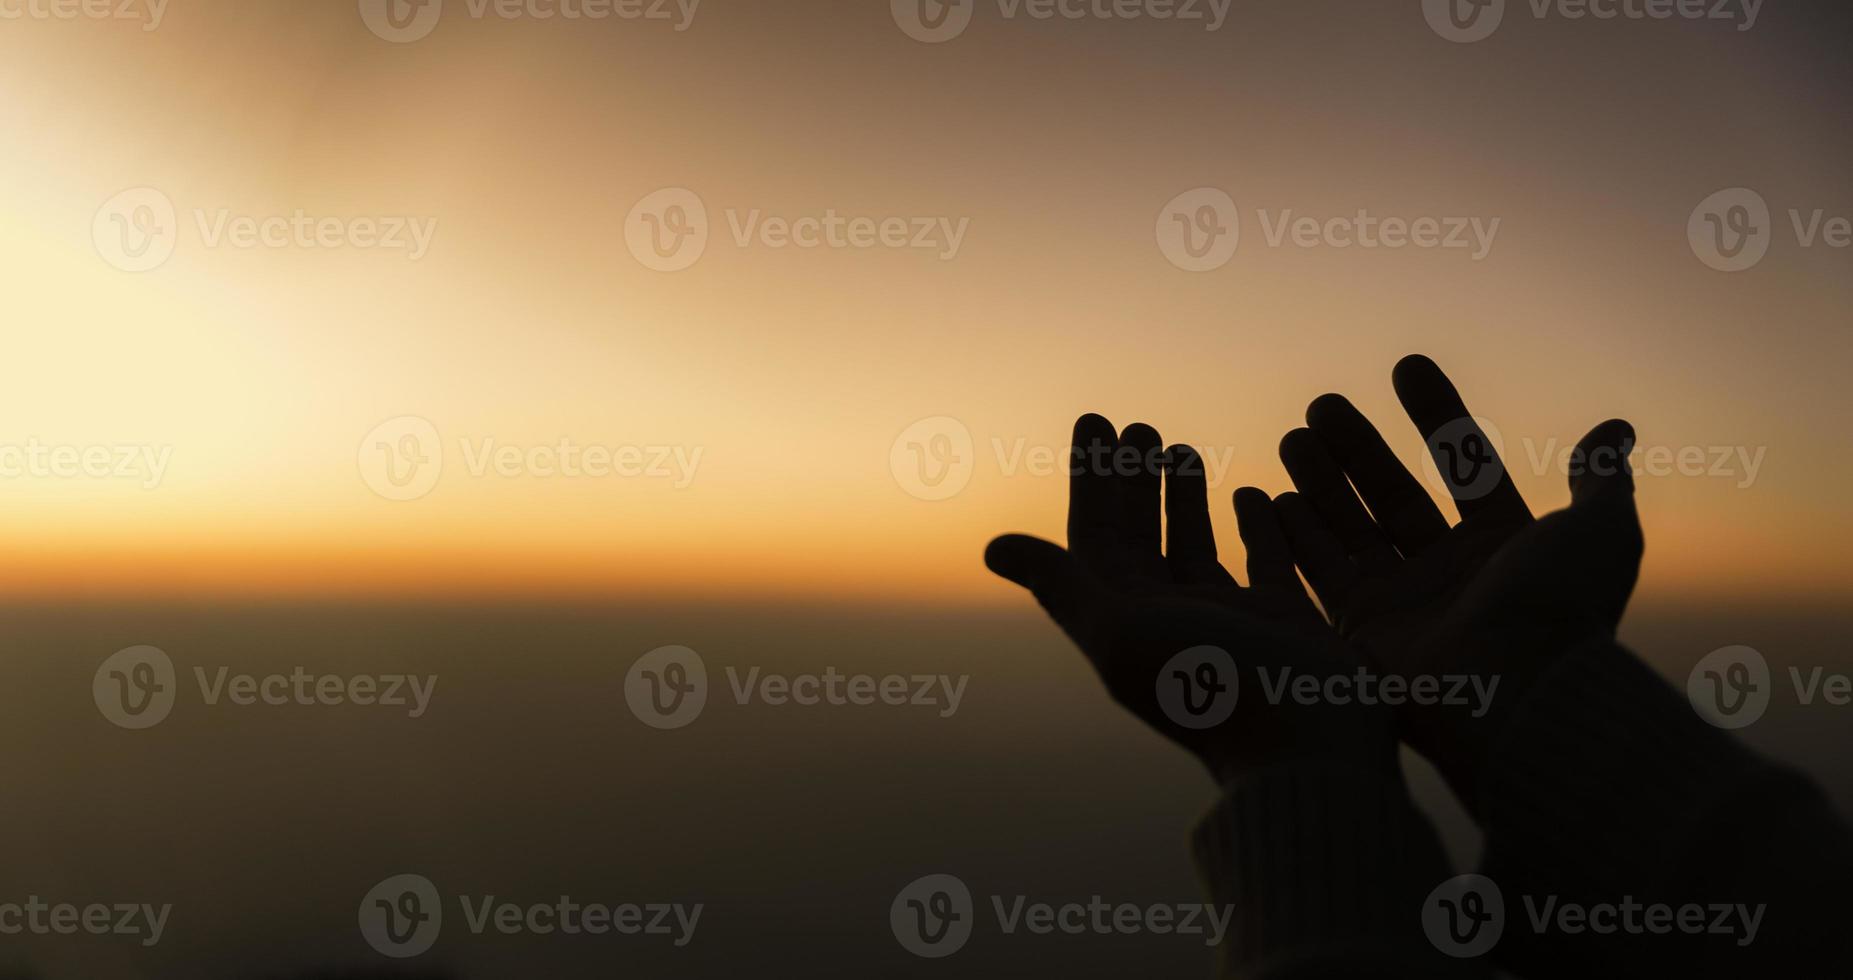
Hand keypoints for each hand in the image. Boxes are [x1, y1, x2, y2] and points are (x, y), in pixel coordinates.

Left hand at [985, 413, 1392, 783]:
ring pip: (1193, 546)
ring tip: (1178, 446)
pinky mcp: (1282, 622)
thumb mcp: (1123, 633)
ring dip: (1182, 499)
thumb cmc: (1209, 691)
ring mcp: (1227, 621)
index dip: (1090, 479)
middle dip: (1132, 479)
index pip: (1094, 535)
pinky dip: (1255, 528)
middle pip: (1139, 535)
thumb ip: (1062, 586)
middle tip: (1136, 424)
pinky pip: (1263, 563)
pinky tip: (1253, 492)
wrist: (1304, 747)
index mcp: (1124, 619)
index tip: (1094, 421)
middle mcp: (1169, 618)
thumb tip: (993, 547)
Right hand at [1272, 355, 1641, 792]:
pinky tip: (1270, 498)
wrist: (1516, 694)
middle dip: (1359, 448)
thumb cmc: (1561, 609)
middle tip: (1322, 405)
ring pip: (1351, 529)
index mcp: (1504, 545)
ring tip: (1293, 437)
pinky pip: (1320, 576)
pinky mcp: (1362, 634)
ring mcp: (1404, 604)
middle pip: (1395, 494)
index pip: (1464, 464)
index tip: (1405, 365)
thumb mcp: (1600, 531)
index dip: (1438, 413)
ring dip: (1321, 483)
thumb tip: (1617, 428)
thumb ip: (1599, 476)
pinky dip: (1295, 539)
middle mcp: (1451, 573)